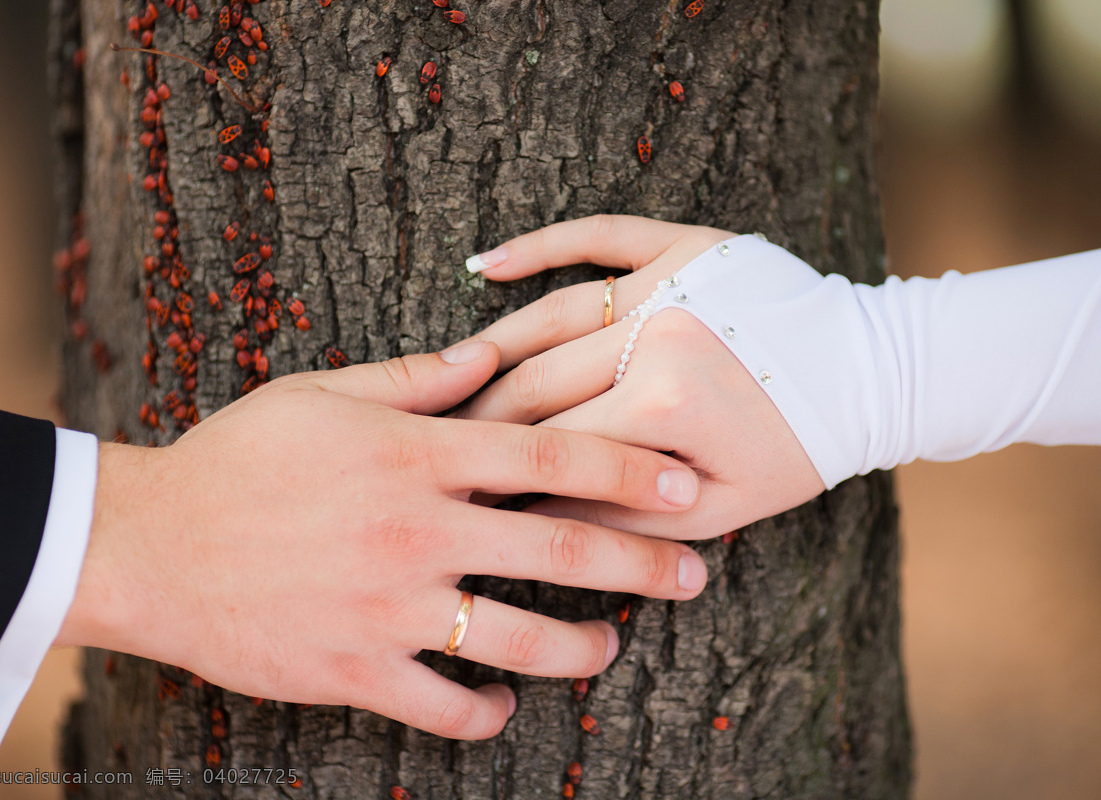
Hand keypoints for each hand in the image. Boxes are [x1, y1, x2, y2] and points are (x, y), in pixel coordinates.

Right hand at [57, 341, 708, 738]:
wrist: (149, 545)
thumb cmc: (237, 459)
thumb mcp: (321, 395)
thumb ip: (416, 377)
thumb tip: (488, 352)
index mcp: (415, 455)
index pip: (550, 454)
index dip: (628, 467)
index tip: (682, 482)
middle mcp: (417, 530)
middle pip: (558, 549)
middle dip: (641, 563)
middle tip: (696, 575)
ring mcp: (389, 606)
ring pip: (516, 640)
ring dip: (580, 649)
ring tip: (611, 648)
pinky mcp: (354, 668)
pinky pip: (442, 704)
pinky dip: (483, 713)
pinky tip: (503, 707)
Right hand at [457, 215, 824, 538]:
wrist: (869, 376)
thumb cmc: (792, 452)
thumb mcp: (713, 512)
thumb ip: (619, 519)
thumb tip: (533, 519)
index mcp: (663, 403)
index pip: (553, 444)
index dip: (501, 475)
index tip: (461, 493)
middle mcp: (654, 331)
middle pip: (535, 378)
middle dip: (482, 419)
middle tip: (440, 445)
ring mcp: (666, 279)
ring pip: (547, 314)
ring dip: (492, 350)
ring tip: (449, 382)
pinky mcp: (682, 243)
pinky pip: (596, 235)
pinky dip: (537, 247)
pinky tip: (485, 266)